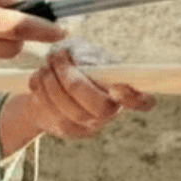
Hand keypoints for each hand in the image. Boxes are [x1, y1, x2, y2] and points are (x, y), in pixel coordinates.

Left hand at [0, 49, 156, 149]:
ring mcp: (89, 124)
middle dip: (73, 81)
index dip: (133, 98)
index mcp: (123, 89)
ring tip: (46, 62)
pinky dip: (41, 90)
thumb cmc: (73, 60)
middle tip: (57, 57)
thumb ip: (87, 56)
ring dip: (52, 81)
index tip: (118, 87)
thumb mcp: (83, 51)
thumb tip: (81, 63)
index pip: (142, 101)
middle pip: (101, 107)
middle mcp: (110, 111)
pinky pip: (53, 114)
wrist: (49, 84)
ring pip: (72, 111)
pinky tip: (39, 77)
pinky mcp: (67, 129)